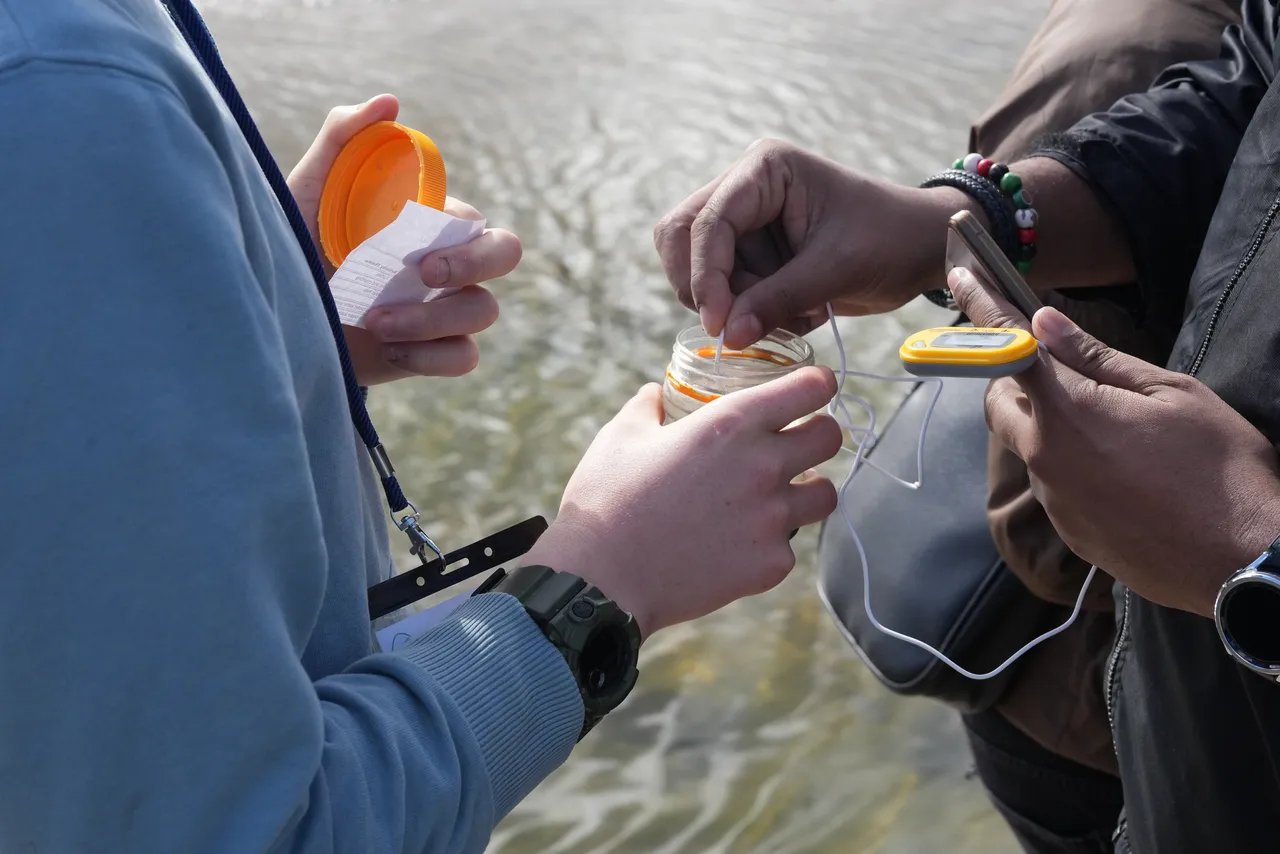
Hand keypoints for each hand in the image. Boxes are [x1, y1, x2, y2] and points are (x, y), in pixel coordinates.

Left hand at [288, 95, 521, 384]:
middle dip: (474, 265)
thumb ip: (343, 139)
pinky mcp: (430, 354)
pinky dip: (431, 357)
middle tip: (423, 275)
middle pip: (505, 255)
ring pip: (483, 312)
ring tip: (375, 322)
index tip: (418, 256)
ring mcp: (443, 310)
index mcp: (429, 223)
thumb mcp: (308, 190)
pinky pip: (464, 357)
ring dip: (431, 320)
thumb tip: (389, 104)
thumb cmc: (297, 243)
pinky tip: (389, 351)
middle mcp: (447, 263)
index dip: (463, 240)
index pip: (477, 221)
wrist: (278, 313)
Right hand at [521, 368, 843, 637]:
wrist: (603, 578)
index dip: (817, 384)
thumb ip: (648, 406)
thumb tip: (655, 393)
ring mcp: (772, 518)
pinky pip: (790, 545)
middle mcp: (763, 465)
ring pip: (825, 494)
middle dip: (817, 434)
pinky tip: (738, 543)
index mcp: (731, 423)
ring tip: (774, 496)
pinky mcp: (770, 564)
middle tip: (794, 443)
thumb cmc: (608, 499)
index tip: (812, 389)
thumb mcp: (622, 436)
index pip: (811, 388)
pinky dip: (771, 542)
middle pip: (831, 437)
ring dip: (806, 490)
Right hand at [653, 138, 975, 348]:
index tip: (719, 325)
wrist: (922, 248)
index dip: (707, 275)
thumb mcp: (837, 269)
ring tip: (793, 314)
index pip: (708, 222)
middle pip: (683, 238)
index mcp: (764, 168)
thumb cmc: (891, 240)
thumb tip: (727, 336)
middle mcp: (744, 186)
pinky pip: (724, 287)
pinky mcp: (751, 250)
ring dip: (733, 303)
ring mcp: (744, 219)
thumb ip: (778, 300)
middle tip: (741, 324)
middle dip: (706, 287)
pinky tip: (798, 313)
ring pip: (697, 267)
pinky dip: (748, 310)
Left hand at [949, 266, 1279, 616]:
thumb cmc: (1221, 469)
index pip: (1006, 346)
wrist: (1245, 564)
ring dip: (1050, 425)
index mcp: (1067, 413)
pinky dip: (1073, 465)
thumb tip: (1045, 323)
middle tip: (1058, 366)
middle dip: (1015, 377)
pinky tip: (1126, 470)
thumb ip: (1098, 358)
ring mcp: (1054, 501)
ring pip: (1029, 446)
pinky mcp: (1070, 533)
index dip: (981, 307)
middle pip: (1001, 404)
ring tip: (1115, 426)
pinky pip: (1055, 485)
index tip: (961, 277)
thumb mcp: (1171, 393)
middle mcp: (1044, 459)